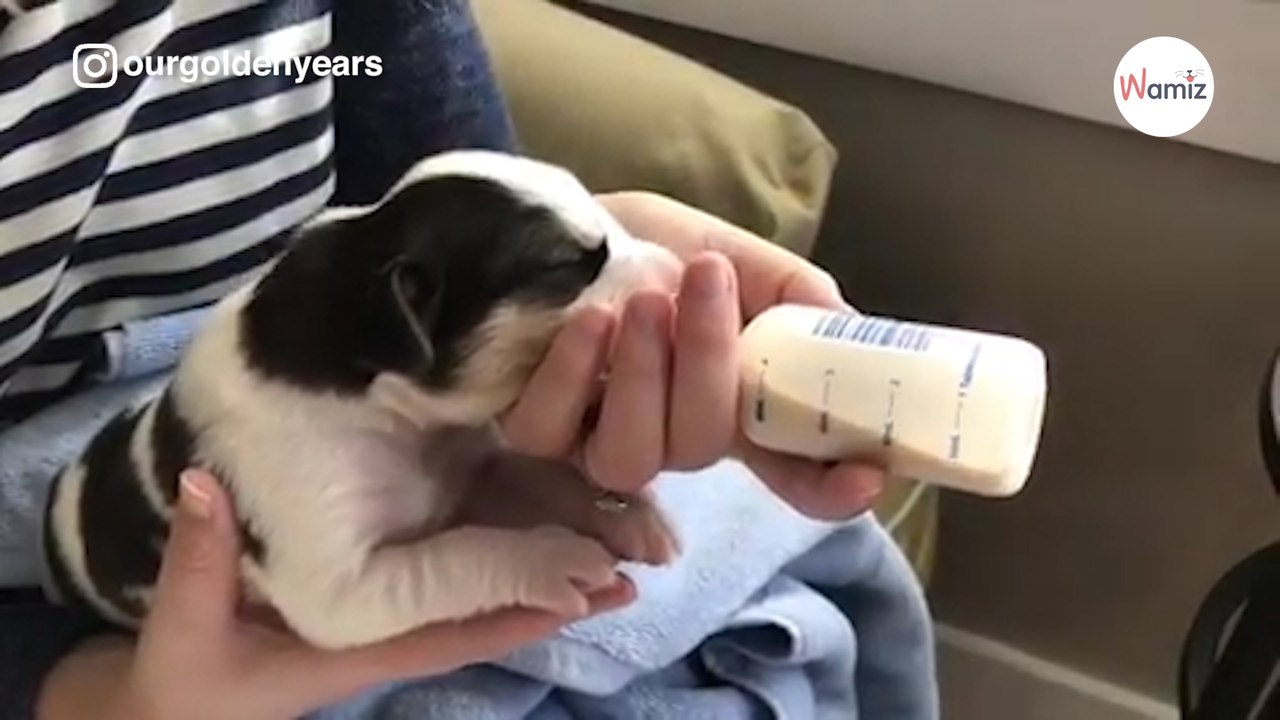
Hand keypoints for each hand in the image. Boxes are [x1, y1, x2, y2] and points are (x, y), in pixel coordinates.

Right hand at [39, 471, 631, 719]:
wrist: (184, 695)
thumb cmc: (186, 679)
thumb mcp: (185, 628)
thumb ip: (198, 563)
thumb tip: (202, 486)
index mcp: (367, 639)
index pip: (456, 624)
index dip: (518, 604)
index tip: (584, 584)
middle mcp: (404, 612)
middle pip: (499, 594)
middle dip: (570, 574)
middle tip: (647, 549)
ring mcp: (404, 581)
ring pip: (493, 554)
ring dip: (560, 536)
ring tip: (633, 518)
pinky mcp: (394, 552)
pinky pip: (465, 526)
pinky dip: (515, 505)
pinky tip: (559, 474)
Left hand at [509, 191, 883, 521]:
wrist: (562, 225)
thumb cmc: (654, 246)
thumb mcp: (737, 254)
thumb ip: (793, 296)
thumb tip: (841, 328)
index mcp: (734, 407)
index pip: (793, 475)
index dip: (830, 488)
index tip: (867, 472)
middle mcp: (671, 437)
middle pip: (702, 447)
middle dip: (708, 364)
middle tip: (705, 279)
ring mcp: (597, 441)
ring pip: (631, 456)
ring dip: (643, 379)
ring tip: (645, 302)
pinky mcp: (533, 429)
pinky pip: (550, 432)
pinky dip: (572, 376)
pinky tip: (590, 321)